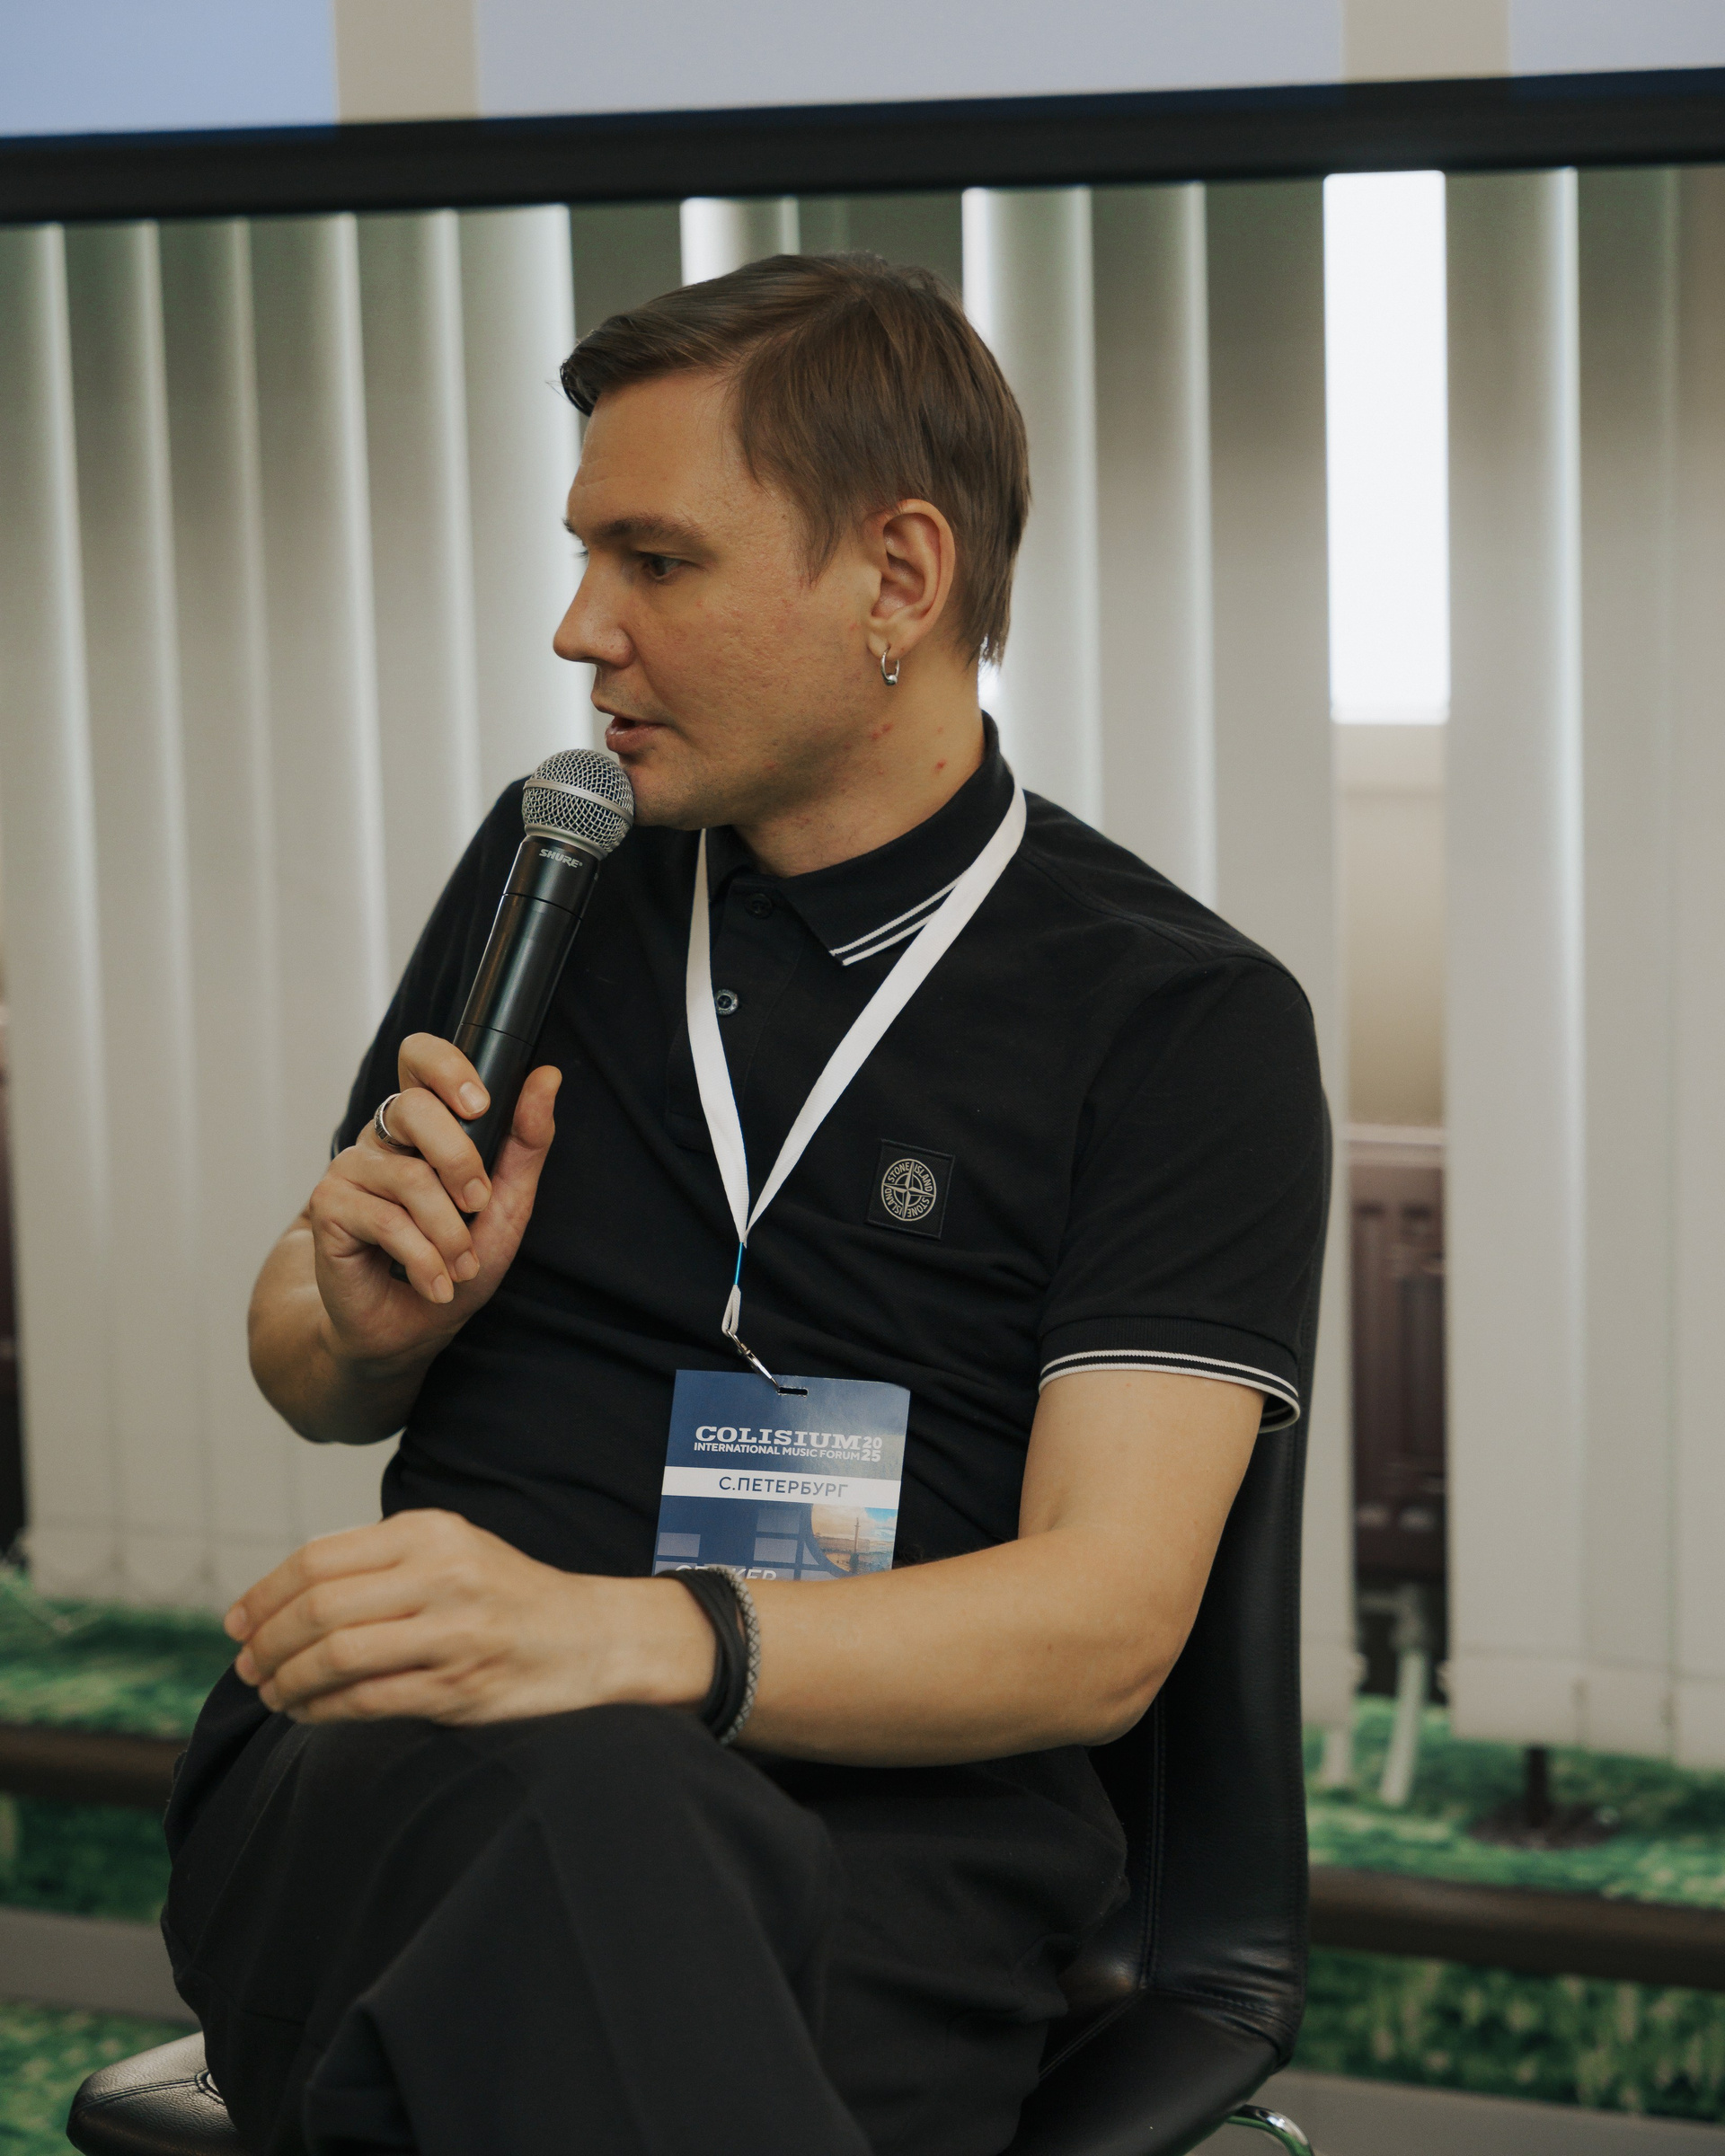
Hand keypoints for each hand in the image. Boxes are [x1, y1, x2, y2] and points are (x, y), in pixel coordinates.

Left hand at [224, 1511, 713, 1724]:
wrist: (590, 1638)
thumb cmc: (506, 1597)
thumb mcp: (450, 1552)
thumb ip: (380, 1563)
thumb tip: (283, 1595)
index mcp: (429, 1531)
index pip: (318, 1560)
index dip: (263, 1594)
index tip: (235, 1623)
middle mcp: (440, 1572)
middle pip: (318, 1607)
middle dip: (266, 1643)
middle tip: (245, 1667)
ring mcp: (452, 1629)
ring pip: (335, 1654)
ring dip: (287, 1681)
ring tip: (272, 1693)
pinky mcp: (460, 1683)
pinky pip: (366, 1699)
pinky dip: (322, 1710)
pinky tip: (308, 1712)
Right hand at [306, 1035, 559, 1369]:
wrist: (400, 1328)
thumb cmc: (450, 1262)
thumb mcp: (504, 1204)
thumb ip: (524, 1143)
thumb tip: (546, 1078)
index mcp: (422, 1126)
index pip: (420, 1059)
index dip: (446, 1066)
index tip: (480, 1104)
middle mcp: (382, 1139)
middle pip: (413, 1108)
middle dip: (460, 1160)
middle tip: (479, 1204)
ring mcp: (350, 1170)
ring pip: (410, 1178)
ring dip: (450, 1233)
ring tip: (462, 1266)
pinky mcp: (328, 1207)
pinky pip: (386, 1220)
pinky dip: (424, 1259)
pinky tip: (435, 1283)